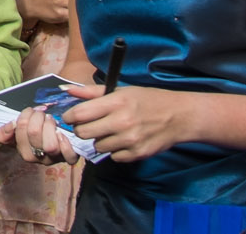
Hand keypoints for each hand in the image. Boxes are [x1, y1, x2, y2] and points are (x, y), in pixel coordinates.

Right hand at [0, 106, 80, 165]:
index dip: (25, 116)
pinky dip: (65, 144)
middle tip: (41, 113)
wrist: (56, 141)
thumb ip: (5, 132)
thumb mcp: (16, 133)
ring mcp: (54, 159)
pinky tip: (61, 133)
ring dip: (50, 127)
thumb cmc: (34, 135)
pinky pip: (68, 156)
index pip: (20, 131)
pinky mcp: (69, 158)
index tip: (30, 111)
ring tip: (51, 120)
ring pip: (50, 146)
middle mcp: (38, 158)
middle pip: (34, 134)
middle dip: (37, 117)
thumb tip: (10, 125)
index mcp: (24, 151)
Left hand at [59, 85, 193, 161]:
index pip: (79, 114)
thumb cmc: (148, 100)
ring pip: (97, 146)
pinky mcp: (137, 154)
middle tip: (90, 126)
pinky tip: (124, 141)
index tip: (71, 117)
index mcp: (116, 102)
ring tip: (112, 131)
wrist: (179, 116)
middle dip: (82, 130)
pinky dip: (115, 150)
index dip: (70, 116)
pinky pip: (113, 157)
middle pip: (83, 133)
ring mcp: (130, 140)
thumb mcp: (121, 90)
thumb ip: (91, 92)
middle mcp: (122, 121)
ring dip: (100, 140)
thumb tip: (66, 90)